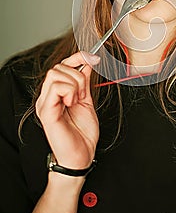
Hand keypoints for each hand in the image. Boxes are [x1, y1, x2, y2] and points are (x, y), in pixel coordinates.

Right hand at [36, 52, 99, 168]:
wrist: (81, 155)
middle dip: (77, 75)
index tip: (92, 57)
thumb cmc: (82, 133)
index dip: (77, 57)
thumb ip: (84, 82)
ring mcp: (44, 103)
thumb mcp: (86, 100)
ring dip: (74, 84)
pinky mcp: (46, 111)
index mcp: (55, 94)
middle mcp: (47, 96)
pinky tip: (71, 104)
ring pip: (56, 74)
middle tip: (82, 94)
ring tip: (76, 101)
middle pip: (58, 67)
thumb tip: (87, 62)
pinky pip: (56, 87)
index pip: (61, 66)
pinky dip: (70, 91)